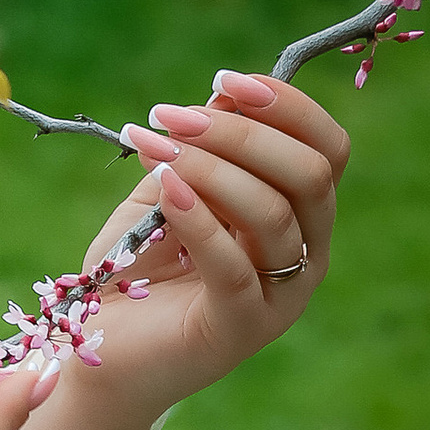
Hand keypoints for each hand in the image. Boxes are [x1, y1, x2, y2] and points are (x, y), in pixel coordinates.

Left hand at [66, 66, 349, 429]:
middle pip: (309, 174)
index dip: (286, 107)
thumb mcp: (167, 190)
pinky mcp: (242, 328)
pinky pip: (234, 265)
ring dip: (211, 166)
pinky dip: (198, 216)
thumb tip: (225, 95)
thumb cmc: (137, 266)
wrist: (103, 348)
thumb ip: (198, 149)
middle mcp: (305, 254)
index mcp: (298, 215)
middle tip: (172, 116)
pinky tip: (164, 186)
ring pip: (273, 213)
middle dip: (241, 132)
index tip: (224, 81)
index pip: (326, 150)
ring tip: (154, 147)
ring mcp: (280, 295)